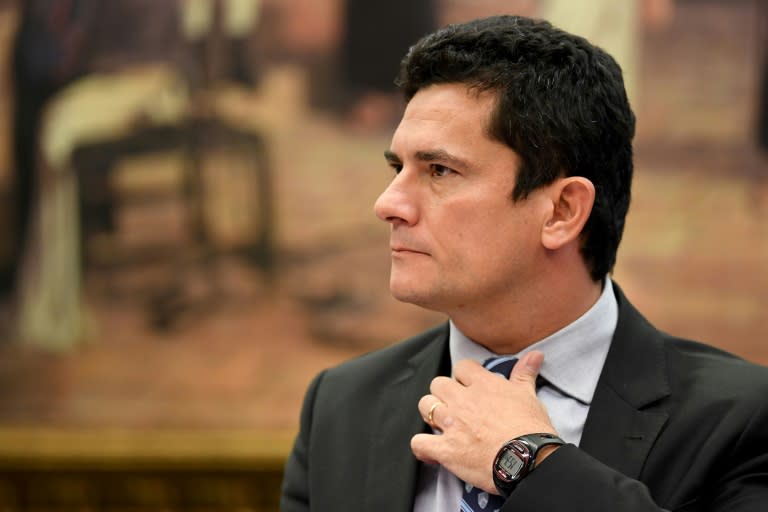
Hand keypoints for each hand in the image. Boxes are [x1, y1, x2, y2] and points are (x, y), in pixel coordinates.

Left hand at [411, 351, 557, 493]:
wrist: (528, 461)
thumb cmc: (531, 430)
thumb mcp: (529, 396)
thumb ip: (525, 374)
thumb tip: (534, 355)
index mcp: (483, 385)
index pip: (462, 367)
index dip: (465, 376)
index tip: (470, 386)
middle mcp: (463, 401)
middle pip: (438, 384)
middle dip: (443, 394)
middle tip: (456, 406)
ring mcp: (452, 424)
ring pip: (425, 406)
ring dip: (431, 414)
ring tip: (443, 424)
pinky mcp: (446, 449)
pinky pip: (419, 443)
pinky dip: (422, 447)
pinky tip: (432, 452)